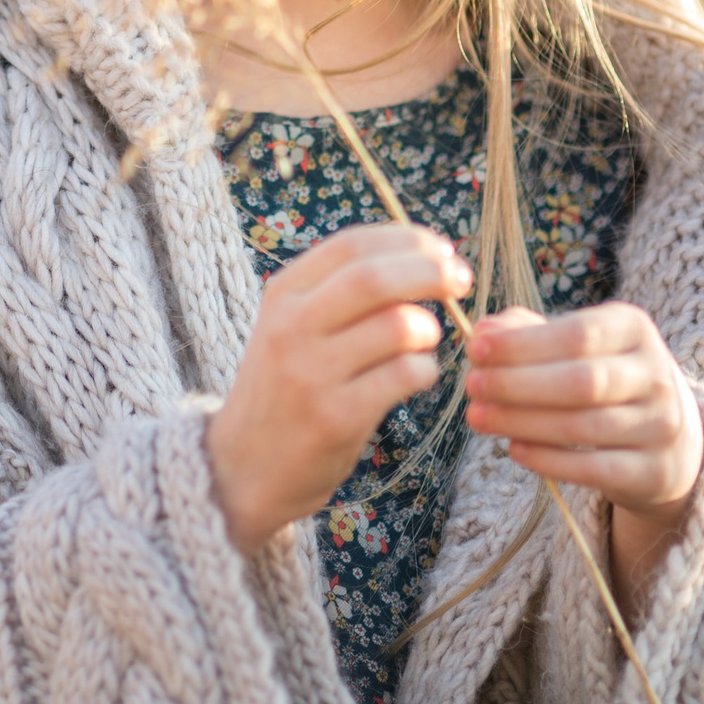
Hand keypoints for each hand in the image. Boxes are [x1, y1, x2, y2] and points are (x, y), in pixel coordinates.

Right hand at [206, 224, 470, 551]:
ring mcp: (311, 373)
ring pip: (398, 327)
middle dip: (430, 272)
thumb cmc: (284, 386)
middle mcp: (291, 327)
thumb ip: (340, 290)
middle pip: (375, 279)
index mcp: (283, 294)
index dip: (408, 240)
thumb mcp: (290, 325)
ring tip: (424, 342)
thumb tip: (422, 253)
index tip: (442, 250)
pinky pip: (404, 376)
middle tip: (461, 281)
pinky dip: (425, 370)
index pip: (352, 245)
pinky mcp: (336, 417)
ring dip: (429, 329)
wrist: (243, 464)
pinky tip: (416, 377)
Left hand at [462, 302, 703, 600]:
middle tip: (472, 386)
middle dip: (517, 384)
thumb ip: (524, 332)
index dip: (522, 344)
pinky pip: (594, 468)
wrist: (665, 436)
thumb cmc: (600, 376)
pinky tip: (514, 449)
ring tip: (479, 417)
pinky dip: (549, 460)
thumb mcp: (572, 344)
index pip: (577, 334)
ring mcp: (661, 425)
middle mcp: (656, 374)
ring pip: (584, 426)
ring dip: (522, 422)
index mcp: (633, 328)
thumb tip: (482, 332)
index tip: (474, 349)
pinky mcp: (653, 470)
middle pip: (582, 381)